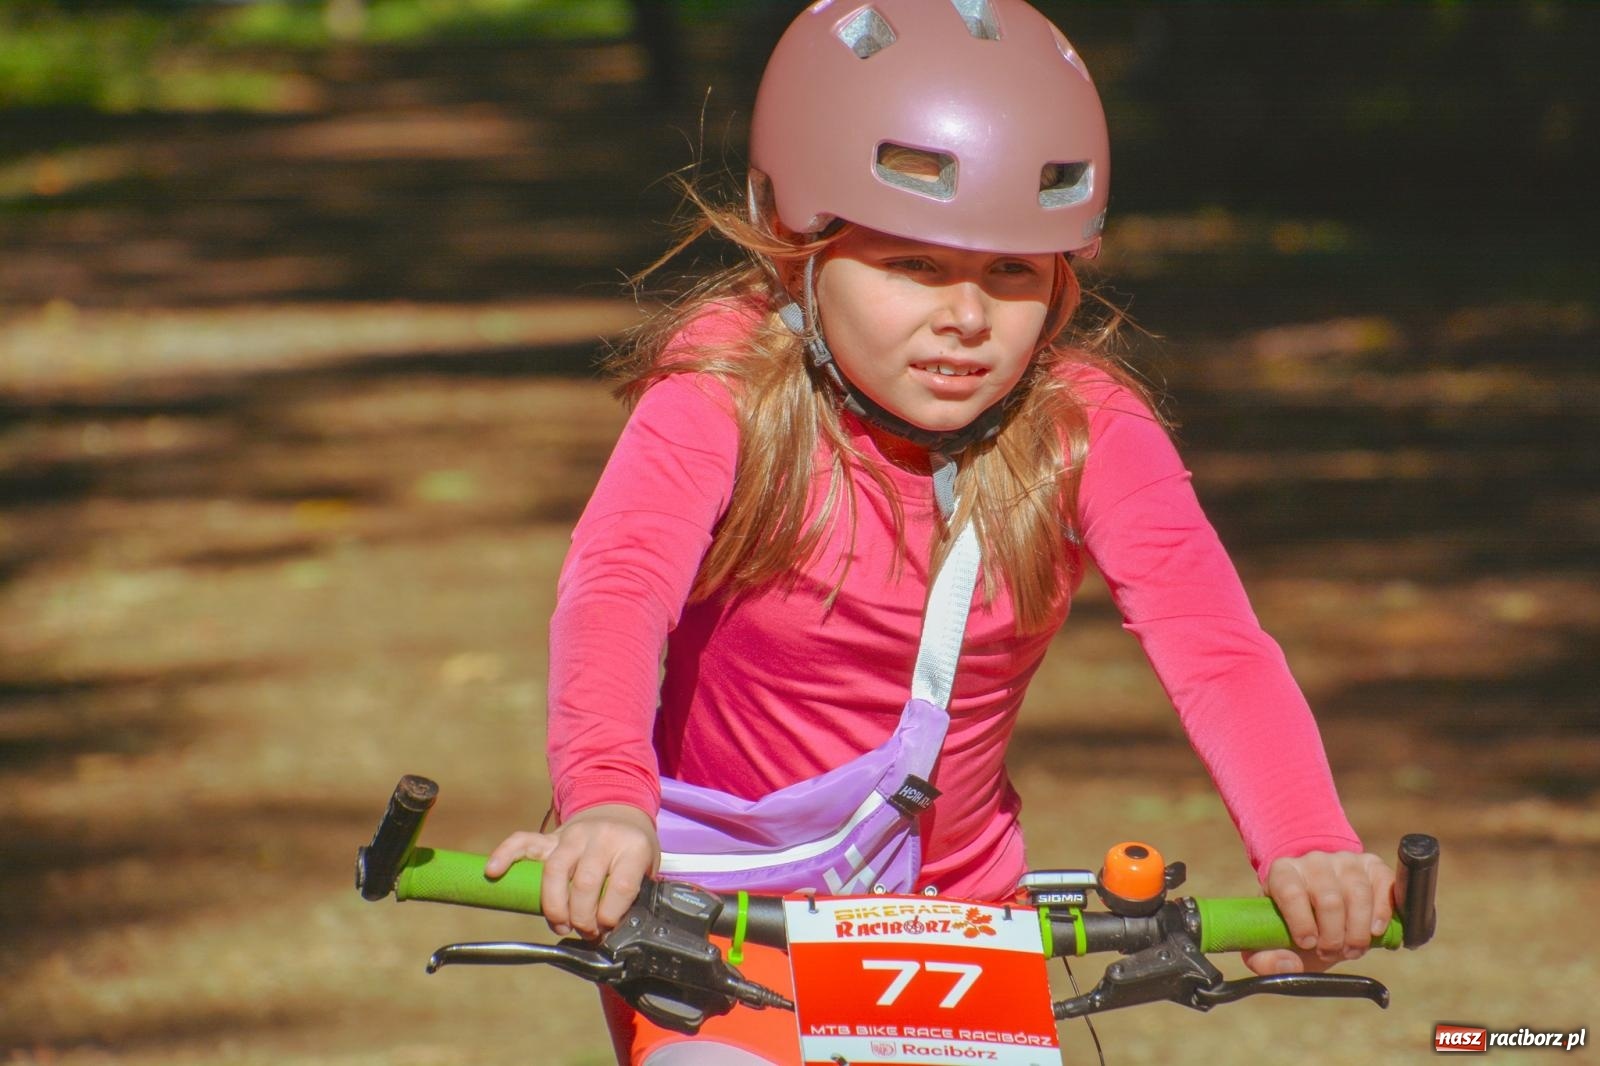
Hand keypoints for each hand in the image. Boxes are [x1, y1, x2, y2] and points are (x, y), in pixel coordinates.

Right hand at [485, 803, 658, 940]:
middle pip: (584, 882)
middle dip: (581, 917)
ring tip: (560, 925)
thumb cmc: (631, 850)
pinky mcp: (551, 837)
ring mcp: (573, 835)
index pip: (619, 886)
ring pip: (555, 870)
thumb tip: (618, 936)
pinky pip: (523, 842)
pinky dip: (505, 855)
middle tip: (584, 931)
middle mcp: (602, 837)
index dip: (609, 915)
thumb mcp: (647, 870)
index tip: (605, 929)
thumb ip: (635, 898)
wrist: (619, 813)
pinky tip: (494, 872)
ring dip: (554, 906)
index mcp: (632, 847)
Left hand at [1243, 850, 1394, 975]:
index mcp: (1283, 873)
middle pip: (1329, 898)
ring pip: (1358, 893)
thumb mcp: (1273, 940)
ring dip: (1358, 931)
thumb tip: (1289, 965)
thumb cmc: (1295, 925)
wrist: (1320, 908)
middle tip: (1331, 953)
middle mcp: (1314, 861)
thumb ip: (1267, 958)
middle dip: (1333, 936)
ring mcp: (1345, 861)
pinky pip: (1384, 885)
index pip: (1291, 892)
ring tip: (1352, 950)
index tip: (1308, 944)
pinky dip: (1383, 912)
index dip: (1301, 923)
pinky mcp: (1372, 866)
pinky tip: (1376, 932)